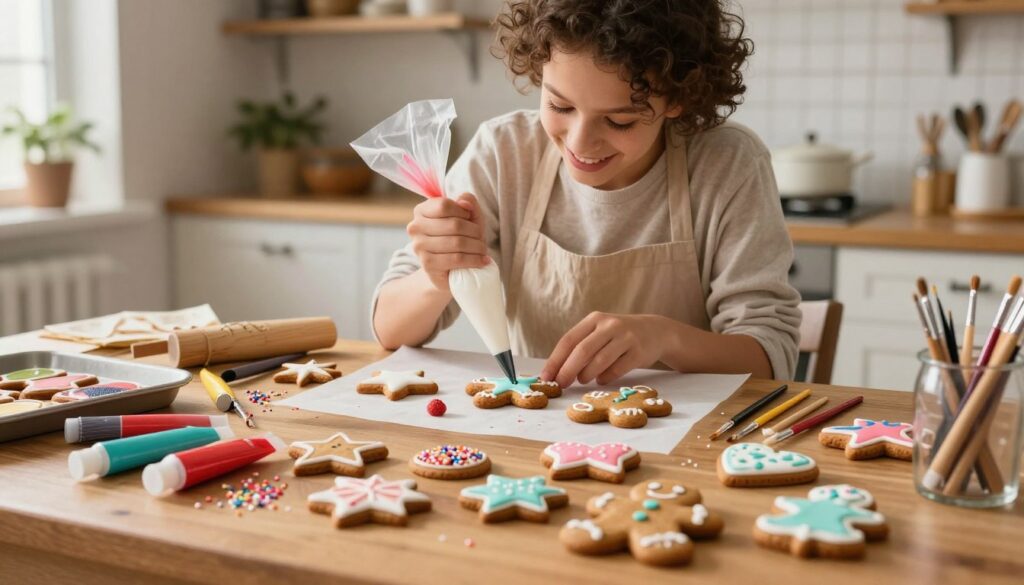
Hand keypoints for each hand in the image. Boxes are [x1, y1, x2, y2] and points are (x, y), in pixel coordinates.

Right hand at [406, 193, 489, 292]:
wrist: (451, 268)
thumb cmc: (461, 237)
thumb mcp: (468, 216)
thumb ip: (468, 202)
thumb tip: (464, 203)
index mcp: (421, 210)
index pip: (445, 205)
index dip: (464, 212)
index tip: (470, 219)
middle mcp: (415, 227)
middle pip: (454, 225)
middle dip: (475, 232)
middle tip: (481, 239)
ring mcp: (419, 246)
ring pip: (457, 242)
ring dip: (477, 247)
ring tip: (482, 250)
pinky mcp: (427, 264)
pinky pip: (457, 259)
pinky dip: (474, 260)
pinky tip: (481, 260)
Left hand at [540, 312, 667, 387]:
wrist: (656, 331)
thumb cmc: (619, 335)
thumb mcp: (600, 332)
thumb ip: (581, 346)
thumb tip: (556, 372)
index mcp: (594, 319)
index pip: (569, 340)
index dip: (555, 360)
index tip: (546, 377)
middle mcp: (610, 325)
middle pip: (582, 350)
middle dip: (568, 370)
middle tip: (560, 385)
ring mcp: (626, 338)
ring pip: (600, 361)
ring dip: (586, 375)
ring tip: (582, 380)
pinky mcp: (638, 352)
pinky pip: (617, 369)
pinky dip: (605, 378)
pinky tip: (601, 380)